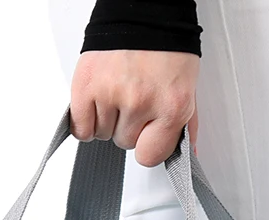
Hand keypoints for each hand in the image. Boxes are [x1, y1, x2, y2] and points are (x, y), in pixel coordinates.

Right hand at [69, 50, 198, 166]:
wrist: (145, 9)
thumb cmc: (167, 47)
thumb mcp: (187, 89)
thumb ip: (186, 126)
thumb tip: (186, 155)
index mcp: (171, 106)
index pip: (149, 156)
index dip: (147, 144)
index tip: (148, 130)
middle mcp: (141, 101)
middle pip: (124, 143)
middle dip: (128, 125)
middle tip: (133, 98)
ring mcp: (112, 93)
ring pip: (102, 134)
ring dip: (107, 120)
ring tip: (117, 92)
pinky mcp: (87, 84)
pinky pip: (81, 128)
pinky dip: (85, 121)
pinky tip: (96, 104)